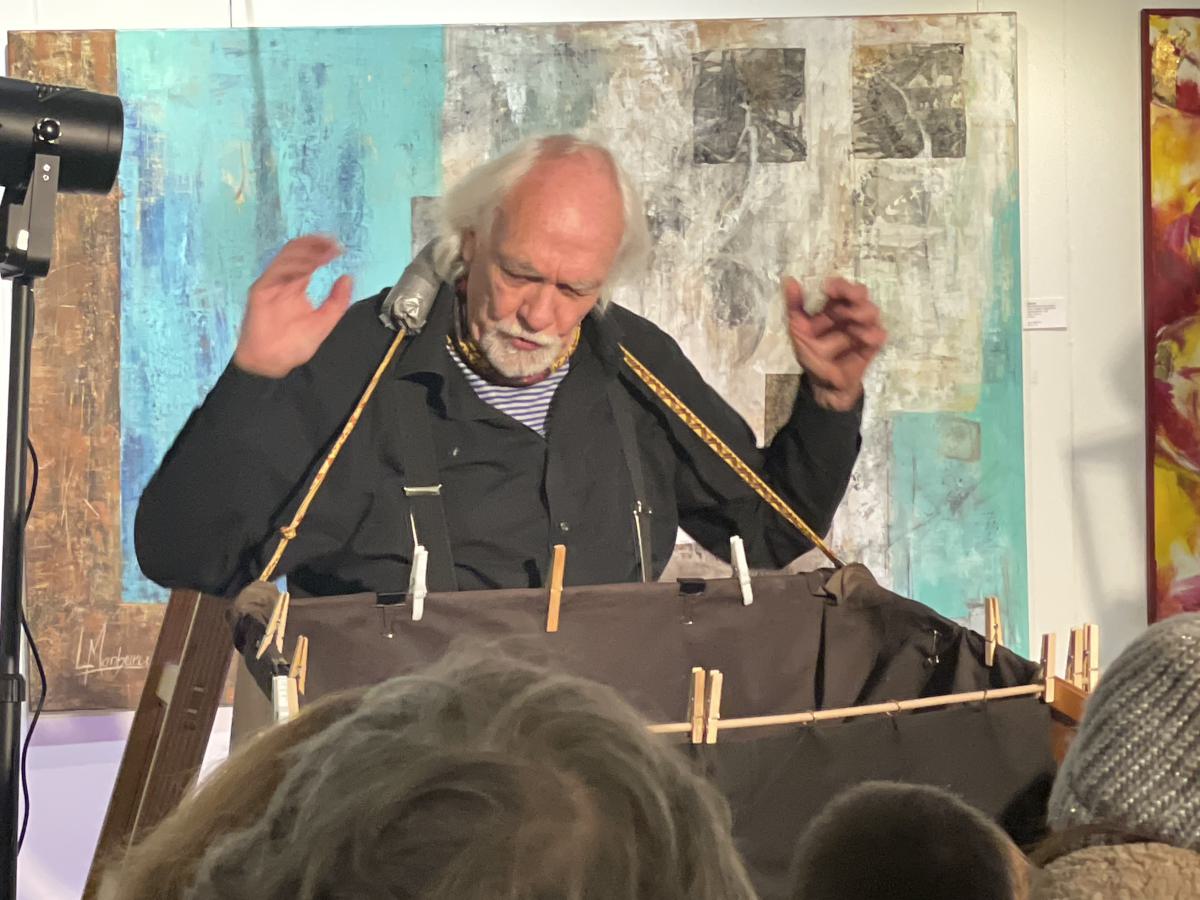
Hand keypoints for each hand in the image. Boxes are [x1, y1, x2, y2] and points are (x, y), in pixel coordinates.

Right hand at [233, 235, 353, 377]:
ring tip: (324, 251)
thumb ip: (337, 301)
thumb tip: (348, 278)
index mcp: (297, 286)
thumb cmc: (292, 345)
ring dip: (306, 250)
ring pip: (287, 256)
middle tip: (333, 244)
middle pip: (297, 252)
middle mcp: (284, 281)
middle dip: (315, 244)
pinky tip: (308, 264)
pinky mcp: (261, 290)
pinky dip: (293, 264)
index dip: (322, 250)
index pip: (309, 259)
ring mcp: (272, 284)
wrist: (271, 363)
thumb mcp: (324, 322)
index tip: (338, 248)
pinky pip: (276, 270)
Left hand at [783, 275, 886, 410]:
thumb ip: (795, 307)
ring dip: (861, 313)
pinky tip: (861, 337)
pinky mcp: (872, 345)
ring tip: (851, 322)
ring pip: (871, 311)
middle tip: (847, 299)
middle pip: (860, 294)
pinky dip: (872, 334)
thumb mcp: (798, 331)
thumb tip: (788, 280)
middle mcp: (850, 314)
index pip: (840, 288)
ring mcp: (863, 328)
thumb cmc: (812, 356)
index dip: (839, 285)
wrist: (825, 385)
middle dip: (854, 293)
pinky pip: (879, 334)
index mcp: (833, 308)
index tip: (829, 288)